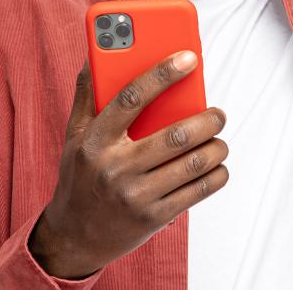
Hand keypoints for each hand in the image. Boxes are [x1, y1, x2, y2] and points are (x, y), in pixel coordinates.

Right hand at [29, 52, 229, 278]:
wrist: (74, 237)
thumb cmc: (80, 176)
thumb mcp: (74, 136)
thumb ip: (87, 95)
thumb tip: (95, 56)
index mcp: (95, 140)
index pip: (132, 98)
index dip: (162, 74)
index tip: (189, 57)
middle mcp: (114, 167)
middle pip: (173, 136)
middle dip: (207, 121)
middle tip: (218, 113)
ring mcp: (134, 196)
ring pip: (190, 165)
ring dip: (215, 149)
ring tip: (219, 139)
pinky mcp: (152, 218)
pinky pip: (195, 192)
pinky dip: (215, 176)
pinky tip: (218, 167)